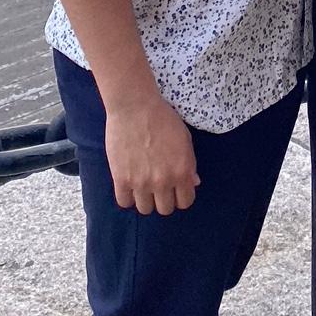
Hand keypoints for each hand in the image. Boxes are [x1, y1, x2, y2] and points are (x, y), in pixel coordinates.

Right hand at [105, 95, 198, 214]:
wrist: (135, 106)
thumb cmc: (163, 118)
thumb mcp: (184, 139)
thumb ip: (189, 164)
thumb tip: (194, 182)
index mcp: (182, 171)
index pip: (185, 202)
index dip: (181, 196)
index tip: (175, 189)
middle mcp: (163, 181)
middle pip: (165, 209)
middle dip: (164, 199)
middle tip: (158, 187)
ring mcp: (141, 182)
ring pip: (145, 209)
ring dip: (145, 199)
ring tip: (142, 185)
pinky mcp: (121, 179)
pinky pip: (124, 202)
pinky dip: (127, 196)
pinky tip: (129, 184)